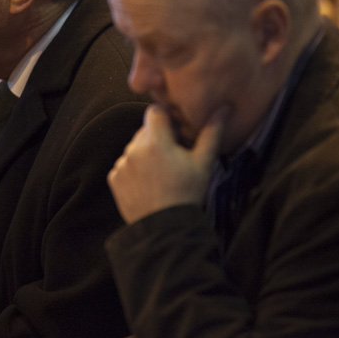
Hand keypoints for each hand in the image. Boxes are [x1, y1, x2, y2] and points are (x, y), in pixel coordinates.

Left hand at [108, 105, 225, 223]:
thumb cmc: (188, 193)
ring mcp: (121, 164)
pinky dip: (135, 169)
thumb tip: (224, 108)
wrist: (165, 229)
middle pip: (145, 130)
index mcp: (155, 141)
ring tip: (162, 173)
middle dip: (159, 137)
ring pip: (135, 147)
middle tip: (174, 156)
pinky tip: (149, 183)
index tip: (176, 131)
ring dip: (146, 153)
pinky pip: (125, 165)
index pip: (155, 111)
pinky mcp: (114, 178)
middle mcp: (133, 149)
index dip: (166, 117)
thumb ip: (212, 132)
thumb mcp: (203, 163)